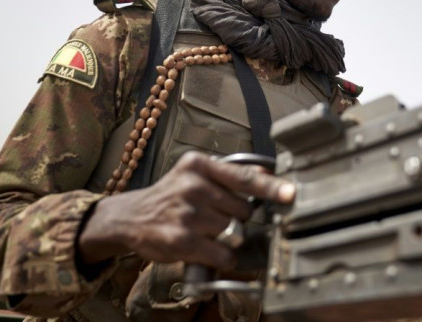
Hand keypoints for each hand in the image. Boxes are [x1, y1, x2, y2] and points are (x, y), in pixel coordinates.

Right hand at [77, 151, 294, 269]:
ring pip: (234, 232)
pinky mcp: (183, 242)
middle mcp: (193, 187)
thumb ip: (229, 174)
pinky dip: (224, 256)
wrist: (131, 217)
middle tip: (219, 217)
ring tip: (208, 231)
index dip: (270, 187)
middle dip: (238, 217)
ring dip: (229, 237)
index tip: (290, 194)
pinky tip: (211, 250)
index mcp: (198, 166)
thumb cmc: (170, 195)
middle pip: (243, 209)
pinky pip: (223, 254)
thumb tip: (266, 173)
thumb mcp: (194, 174)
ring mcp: (188, 215)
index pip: (243, 177)